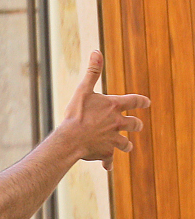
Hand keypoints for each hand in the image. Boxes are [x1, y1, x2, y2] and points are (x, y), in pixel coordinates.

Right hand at [63, 51, 147, 167]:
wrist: (71, 139)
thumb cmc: (77, 115)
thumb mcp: (83, 90)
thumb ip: (93, 72)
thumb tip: (97, 52)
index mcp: (115, 107)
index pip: (135, 101)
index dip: (141, 102)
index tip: (146, 103)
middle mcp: (118, 123)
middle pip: (134, 124)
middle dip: (135, 125)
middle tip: (137, 126)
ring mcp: (113, 139)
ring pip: (125, 143)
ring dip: (125, 144)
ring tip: (125, 146)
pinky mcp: (106, 152)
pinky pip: (109, 159)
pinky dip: (108, 163)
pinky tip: (108, 167)